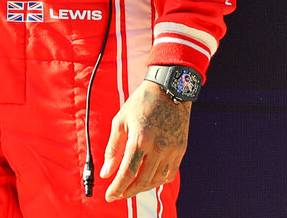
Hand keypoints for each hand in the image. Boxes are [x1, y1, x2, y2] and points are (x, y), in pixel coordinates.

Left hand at [99, 80, 189, 201]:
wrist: (169, 90)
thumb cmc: (141, 103)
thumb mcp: (120, 121)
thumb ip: (113, 149)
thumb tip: (106, 172)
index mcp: (140, 140)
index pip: (127, 173)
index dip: (117, 188)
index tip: (109, 196)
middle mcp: (158, 148)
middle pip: (142, 181)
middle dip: (128, 191)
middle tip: (117, 194)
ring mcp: (172, 151)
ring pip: (156, 180)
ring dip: (142, 188)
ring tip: (130, 187)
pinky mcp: (181, 150)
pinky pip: (169, 174)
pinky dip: (157, 181)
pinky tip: (148, 180)